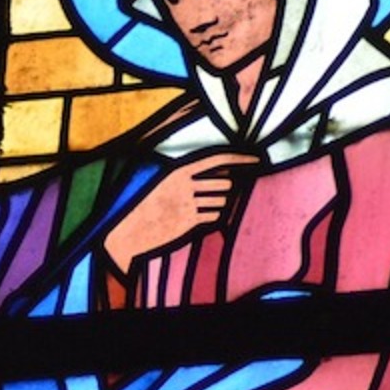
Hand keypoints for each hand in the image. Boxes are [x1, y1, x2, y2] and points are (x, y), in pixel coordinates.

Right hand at [103, 151, 258, 273]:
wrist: (132, 231)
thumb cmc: (150, 205)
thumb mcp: (166, 183)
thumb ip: (191, 176)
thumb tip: (224, 175)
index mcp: (178, 171)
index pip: (217, 159)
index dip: (240, 158)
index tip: (257, 159)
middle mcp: (184, 186)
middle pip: (224, 184)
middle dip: (228, 189)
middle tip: (223, 193)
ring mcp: (187, 204)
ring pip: (222, 201)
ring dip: (220, 204)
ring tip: (203, 207)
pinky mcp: (190, 222)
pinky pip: (216, 217)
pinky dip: (214, 217)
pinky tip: (201, 218)